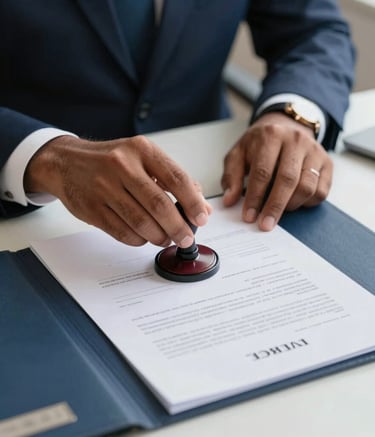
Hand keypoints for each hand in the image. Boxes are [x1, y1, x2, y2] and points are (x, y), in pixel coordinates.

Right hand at [24, 135, 211, 246]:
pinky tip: (145, 237)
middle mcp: (122, 165)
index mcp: (141, 150)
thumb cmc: (111, 161)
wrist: (66, 162)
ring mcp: (104, 187)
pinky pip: (122, 232)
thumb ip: (173, 179)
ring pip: (141, 222)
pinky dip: (138, 240)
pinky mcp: (92, 208)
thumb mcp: (143, 158)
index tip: (202, 219)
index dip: (193, 202)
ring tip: (166, 239)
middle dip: (178, 227)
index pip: (176, 178)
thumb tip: (201, 206)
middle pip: (159, 205)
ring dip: (159, 237)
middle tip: (186, 238)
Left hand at [221, 112, 332, 230]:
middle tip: (265, 225)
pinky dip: (307, 203)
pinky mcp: (327, 163)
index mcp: (271, 136)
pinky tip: (293, 202)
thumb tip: (229, 200)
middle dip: (275, 206)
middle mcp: (296, 141)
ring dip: (291, 205)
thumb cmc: (259, 145)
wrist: (285, 127)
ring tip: (277, 211)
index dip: (255, 197)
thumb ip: (231, 176)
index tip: (248, 216)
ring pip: (307, 187)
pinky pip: (321, 191)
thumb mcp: (238, 154)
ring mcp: (315, 151)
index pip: (263, 172)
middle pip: (287, 180)